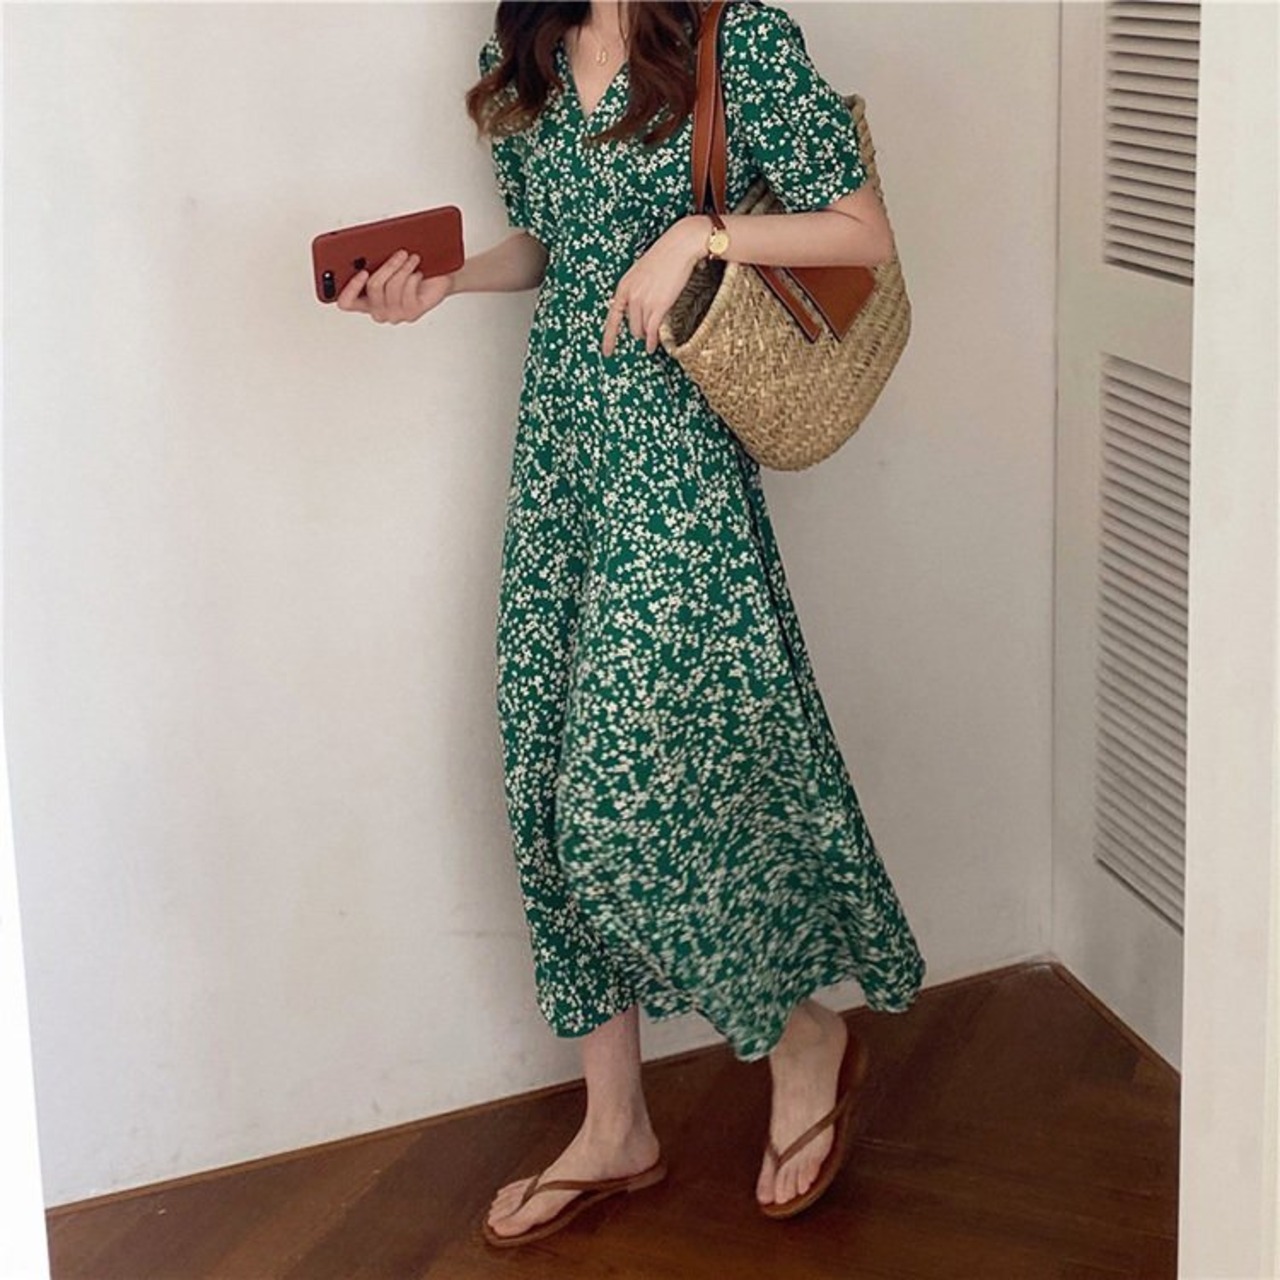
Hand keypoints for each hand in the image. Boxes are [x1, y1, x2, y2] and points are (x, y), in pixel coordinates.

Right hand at [335, 248, 453, 322]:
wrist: (437, 281)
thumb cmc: (410, 272)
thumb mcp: (387, 266)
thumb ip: (371, 264)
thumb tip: (364, 254)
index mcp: (365, 301)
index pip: (347, 302)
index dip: (351, 288)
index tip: (362, 271)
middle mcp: (378, 311)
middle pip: (373, 287)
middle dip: (387, 266)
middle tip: (399, 254)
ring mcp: (394, 315)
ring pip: (392, 286)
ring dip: (403, 268)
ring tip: (412, 259)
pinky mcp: (411, 314)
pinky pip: (407, 291)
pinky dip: (413, 277)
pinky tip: (418, 274)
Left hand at [602, 217, 707, 356]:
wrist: (680, 246)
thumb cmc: (665, 256)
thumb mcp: (643, 273)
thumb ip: (637, 289)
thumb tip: (640, 307)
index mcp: (624, 286)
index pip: (613, 317)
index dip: (609, 337)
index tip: (607, 352)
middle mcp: (630, 295)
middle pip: (631, 326)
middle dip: (638, 331)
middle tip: (645, 335)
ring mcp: (643, 301)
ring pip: (641, 329)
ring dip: (646, 336)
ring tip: (651, 339)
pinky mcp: (658, 306)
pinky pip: (652, 330)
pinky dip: (652, 341)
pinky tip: (652, 346)